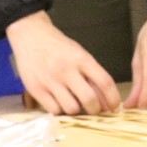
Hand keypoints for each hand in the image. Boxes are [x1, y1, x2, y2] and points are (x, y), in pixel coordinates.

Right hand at [5, 11, 120, 113]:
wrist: (30, 35)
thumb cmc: (58, 46)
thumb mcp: (78, 53)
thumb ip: (91, 74)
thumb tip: (105, 99)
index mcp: (81, 58)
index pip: (104, 82)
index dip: (113, 98)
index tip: (115, 107)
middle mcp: (66, 69)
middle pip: (89, 99)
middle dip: (95, 109)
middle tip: (94, 109)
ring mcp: (50, 80)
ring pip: (71, 108)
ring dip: (77, 111)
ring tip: (74, 104)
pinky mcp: (36, 89)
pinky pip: (54, 110)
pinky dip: (60, 110)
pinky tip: (59, 102)